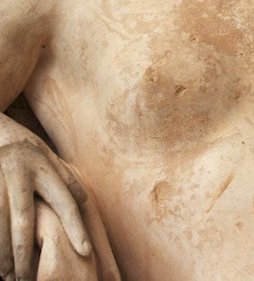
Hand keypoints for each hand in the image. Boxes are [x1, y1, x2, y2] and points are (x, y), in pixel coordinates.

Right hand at [0, 140, 89, 280]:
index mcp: (44, 166)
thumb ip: (64, 177)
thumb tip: (85, 200)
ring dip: (2, 255)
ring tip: (8, 276)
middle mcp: (20, 172)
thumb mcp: (48, 154)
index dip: (76, 227)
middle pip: (24, 221)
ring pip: (0, 225)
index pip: (64, 200)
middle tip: (28, 279)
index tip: (85, 251)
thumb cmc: (25, 146)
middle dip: (24, 254)